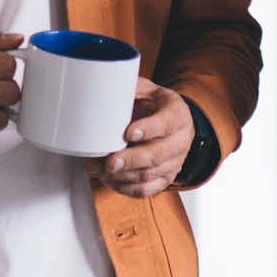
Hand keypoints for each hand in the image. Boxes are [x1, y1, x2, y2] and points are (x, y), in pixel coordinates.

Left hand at [92, 80, 193, 197]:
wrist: (174, 124)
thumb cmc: (155, 105)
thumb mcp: (147, 89)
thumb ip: (131, 89)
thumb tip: (103, 86)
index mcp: (176, 114)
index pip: (165, 123)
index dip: (147, 129)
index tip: (128, 132)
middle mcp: (179, 141)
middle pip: (156, 155)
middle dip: (130, 160)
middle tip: (109, 161)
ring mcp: (174, 163)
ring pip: (148, 175)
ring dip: (120, 175)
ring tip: (97, 169)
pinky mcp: (165, 179)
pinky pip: (145, 190)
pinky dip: (124, 188)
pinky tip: (108, 179)